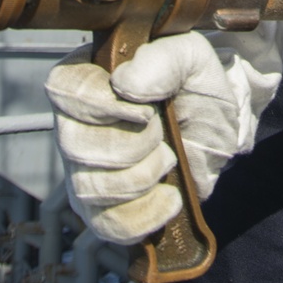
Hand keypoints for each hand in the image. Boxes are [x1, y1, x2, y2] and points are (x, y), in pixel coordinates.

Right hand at [45, 31, 251, 244]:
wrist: (219, 129)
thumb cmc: (196, 84)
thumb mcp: (191, 57)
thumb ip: (162, 59)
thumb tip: (123, 84)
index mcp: (89, 75)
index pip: (63, 88)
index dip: (100, 105)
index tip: (145, 111)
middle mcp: (76, 122)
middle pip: (74, 145)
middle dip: (130, 145)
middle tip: (162, 132)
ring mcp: (84, 168)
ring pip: (87, 188)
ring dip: (141, 177)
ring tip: (169, 159)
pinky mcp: (102, 207)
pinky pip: (106, 225)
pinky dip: (144, 215)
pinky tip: (169, 195)